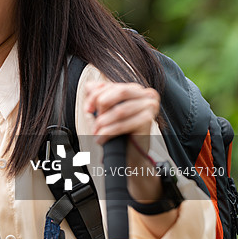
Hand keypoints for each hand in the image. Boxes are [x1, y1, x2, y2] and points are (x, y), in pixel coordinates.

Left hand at [85, 81, 162, 200]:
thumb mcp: (105, 110)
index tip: (87, 109)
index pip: (111, 85)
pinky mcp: (149, 121)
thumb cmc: (117, 131)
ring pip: (120, 110)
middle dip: (101, 104)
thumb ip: (98, 95)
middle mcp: (147, 94)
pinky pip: (123, 125)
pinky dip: (108, 132)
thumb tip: (88, 85)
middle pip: (119, 91)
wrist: (129, 153)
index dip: (95, 96)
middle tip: (94, 119)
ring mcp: (150, 107)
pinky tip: (101, 139)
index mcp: (135, 89)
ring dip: (103, 122)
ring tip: (96, 132)